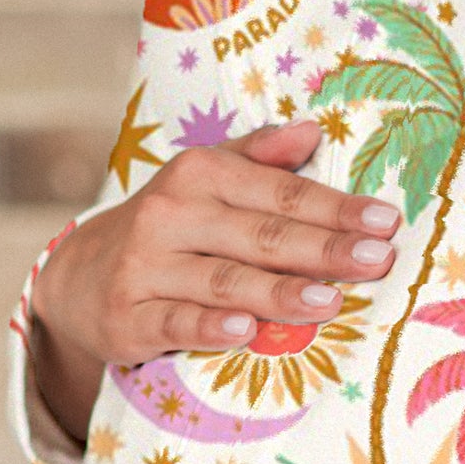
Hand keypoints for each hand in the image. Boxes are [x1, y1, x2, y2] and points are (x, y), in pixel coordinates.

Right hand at [26, 120, 400, 444]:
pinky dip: (209, 327)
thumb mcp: (203, 180)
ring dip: (279, 292)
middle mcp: (171, 214)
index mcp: (200, 174)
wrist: (78, 275)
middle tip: (377, 261)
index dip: (336, 208)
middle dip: (323, 249)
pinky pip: (175, 322)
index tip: (386, 222)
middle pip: (261, 235)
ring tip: (330, 300)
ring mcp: (146, 267)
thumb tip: (311, 131)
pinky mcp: (128, 316)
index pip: (281, 192)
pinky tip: (245, 332)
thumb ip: (257, 157)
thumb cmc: (167, 228)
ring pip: (225, 280)